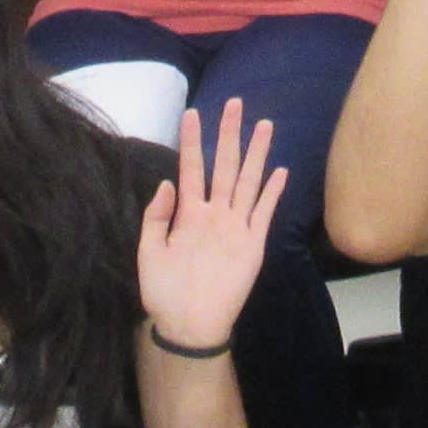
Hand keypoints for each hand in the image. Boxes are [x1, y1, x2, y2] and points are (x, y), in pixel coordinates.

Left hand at [135, 101, 283, 356]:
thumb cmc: (163, 291)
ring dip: (256, 154)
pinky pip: (264, 212)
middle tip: (235, 103)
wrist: (189, 324)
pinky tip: (279, 171)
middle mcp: (214, 213)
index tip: (191, 112)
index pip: (191, 168)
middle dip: (229, 134)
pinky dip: (272, 192)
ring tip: (264, 126)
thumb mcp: (148, 252)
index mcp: (188, 214)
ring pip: (247, 181)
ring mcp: (235, 226)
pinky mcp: (252, 243)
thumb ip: (156, 217)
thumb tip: (166, 182)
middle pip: (224, 165)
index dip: (190, 141)